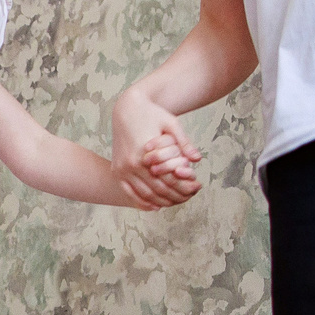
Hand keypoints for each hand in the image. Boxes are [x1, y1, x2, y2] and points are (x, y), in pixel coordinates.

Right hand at [113, 91, 203, 208]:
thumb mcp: (171, 124)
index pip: (168, 179)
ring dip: (160, 201)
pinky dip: (142, 201)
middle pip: (157, 190)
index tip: (196, 189)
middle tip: (188, 198)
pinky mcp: (116, 169)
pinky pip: (129, 192)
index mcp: (144, 154)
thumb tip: (198, 159)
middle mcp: (130, 164)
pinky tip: (154, 206)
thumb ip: (184, 142)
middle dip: (175, 197)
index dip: (184, 186)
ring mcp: (121, 169)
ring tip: (174, 203)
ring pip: (143, 194)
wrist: (127, 108)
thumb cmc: (151, 114)